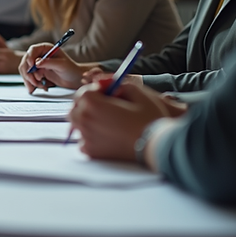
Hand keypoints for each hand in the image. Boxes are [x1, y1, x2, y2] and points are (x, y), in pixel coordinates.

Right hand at [18, 43, 91, 91]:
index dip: (30, 58)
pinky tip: (40, 88)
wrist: (74, 79)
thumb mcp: (61, 65)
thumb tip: (36, 63)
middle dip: (29, 73)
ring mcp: (37, 64)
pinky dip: (32, 84)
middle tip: (36, 81)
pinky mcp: (37, 73)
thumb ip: (48, 62)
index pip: (32, 50)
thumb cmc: (71, 69)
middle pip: (26, 61)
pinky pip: (29, 78)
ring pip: (26, 71)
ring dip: (30, 80)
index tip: (31, 66)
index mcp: (45, 48)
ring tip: (40, 86)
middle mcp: (39, 55)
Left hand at [69, 80, 185, 161]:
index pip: (83, 92)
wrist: (158, 146)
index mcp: (93, 103)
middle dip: (88, 104)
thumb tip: (110, 85)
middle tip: (105, 106)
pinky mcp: (91, 152)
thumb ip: (120, 84)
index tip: (107, 93)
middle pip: (77, 108)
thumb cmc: (150, 119)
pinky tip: (107, 135)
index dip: (96, 91)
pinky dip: (90, 137)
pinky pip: (83, 141)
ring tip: (108, 121)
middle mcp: (85, 120)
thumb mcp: (139, 93)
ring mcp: (86, 137)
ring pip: (78, 124)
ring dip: (89, 120)